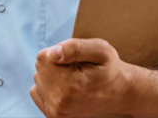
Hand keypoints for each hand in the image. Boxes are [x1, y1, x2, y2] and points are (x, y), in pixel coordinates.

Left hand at [28, 38, 144, 116]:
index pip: (44, 57)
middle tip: (79, 71)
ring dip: (53, 76)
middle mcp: (61, 103)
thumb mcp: (100, 50)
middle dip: (56, 65)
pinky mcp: (53, 116)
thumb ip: (74, 47)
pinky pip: (36, 92)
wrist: (121, 94)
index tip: (78, 61)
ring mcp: (56, 113)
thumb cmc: (110, 70)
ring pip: (38, 79)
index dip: (60, 53)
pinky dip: (48, 87)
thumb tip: (51, 54)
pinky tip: (67, 89)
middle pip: (40, 68)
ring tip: (75, 81)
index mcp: (71, 86)